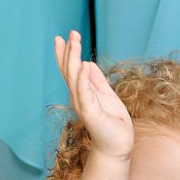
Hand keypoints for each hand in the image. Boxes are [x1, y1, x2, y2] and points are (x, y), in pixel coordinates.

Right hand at [54, 31, 132, 160]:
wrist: (118, 147)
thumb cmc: (113, 123)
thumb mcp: (107, 95)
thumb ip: (97, 80)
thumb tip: (87, 62)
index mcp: (81, 92)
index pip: (70, 70)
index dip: (65, 54)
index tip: (61, 37)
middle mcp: (78, 97)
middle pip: (69, 71)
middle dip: (69, 51)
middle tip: (71, 33)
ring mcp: (83, 105)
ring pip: (74, 78)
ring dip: (73, 59)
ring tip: (74, 42)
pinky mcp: (91, 113)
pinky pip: (85, 93)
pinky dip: (83, 79)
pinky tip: (83, 65)